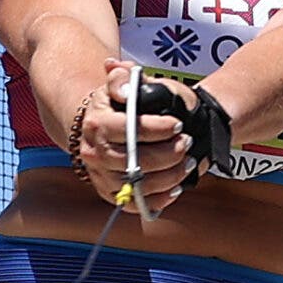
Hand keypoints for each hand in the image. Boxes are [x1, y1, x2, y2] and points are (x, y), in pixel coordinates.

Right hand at [79, 62, 194, 210]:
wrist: (101, 129)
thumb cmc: (116, 106)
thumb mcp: (118, 84)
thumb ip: (121, 78)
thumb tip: (127, 90)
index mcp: (95, 124)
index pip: (128, 129)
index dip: (156, 129)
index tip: (177, 125)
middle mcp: (94, 153)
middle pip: (134, 161)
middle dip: (167, 154)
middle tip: (187, 143)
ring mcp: (102, 177)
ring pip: (138, 185)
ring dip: (169, 176)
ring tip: (188, 163)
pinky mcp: (111, 195)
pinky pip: (137, 204)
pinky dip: (160, 199)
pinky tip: (176, 186)